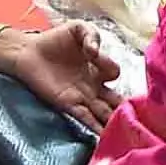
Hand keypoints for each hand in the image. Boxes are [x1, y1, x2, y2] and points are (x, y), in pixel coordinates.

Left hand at [2, 21, 120, 130]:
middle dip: (124, 108)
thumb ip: (91, 36)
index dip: (110, 67)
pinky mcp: (67, 104)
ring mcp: (81, 97)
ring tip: (125, 132)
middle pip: (114, 100)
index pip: (114, 72)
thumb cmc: (54, 39)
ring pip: (102, 112)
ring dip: (112, 122)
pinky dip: (94, 127)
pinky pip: (84, 117)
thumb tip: (95, 52)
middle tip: (138, 116)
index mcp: (98, 67)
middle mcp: (93, 85)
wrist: (27, 51)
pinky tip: (103, 136)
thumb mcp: (78, 29)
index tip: (96, 58)